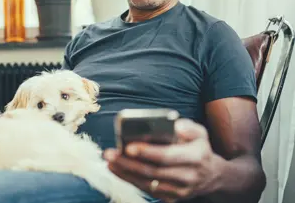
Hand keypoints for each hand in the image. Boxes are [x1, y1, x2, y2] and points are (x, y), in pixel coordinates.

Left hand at [104, 119, 220, 202]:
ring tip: (109, 160)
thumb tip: (176, 125)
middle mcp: (188, 177)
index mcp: (195, 157)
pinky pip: (147, 190)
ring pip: (147, 183)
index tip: (129, 146)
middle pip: (153, 171)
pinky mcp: (171, 198)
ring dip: (125, 172)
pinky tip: (117, 169)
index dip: (147, 152)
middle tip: (110, 154)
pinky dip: (129, 179)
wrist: (211, 176)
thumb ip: (189, 127)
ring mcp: (179, 190)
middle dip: (128, 163)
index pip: (167, 156)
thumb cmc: (199, 149)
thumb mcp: (200, 133)